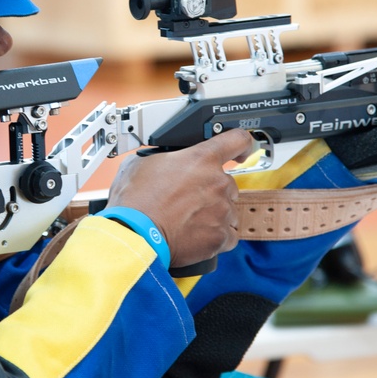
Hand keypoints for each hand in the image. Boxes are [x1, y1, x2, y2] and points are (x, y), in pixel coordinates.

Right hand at [105, 130, 254, 267]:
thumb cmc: (134, 202)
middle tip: (188, 200)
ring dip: (213, 215)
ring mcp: (222, 211)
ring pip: (228, 210)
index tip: (242, 151)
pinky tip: (195, 235)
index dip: (242, 144)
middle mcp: (217, 183)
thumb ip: (160, 158)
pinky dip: (215, 237)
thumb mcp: (140, 164)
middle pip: (227, 183)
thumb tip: (157, 160)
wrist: (134, 235)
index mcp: (201, 159)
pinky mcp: (220, 237)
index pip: (236, 140)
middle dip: (212, 191)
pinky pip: (228, 235)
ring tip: (188, 220)